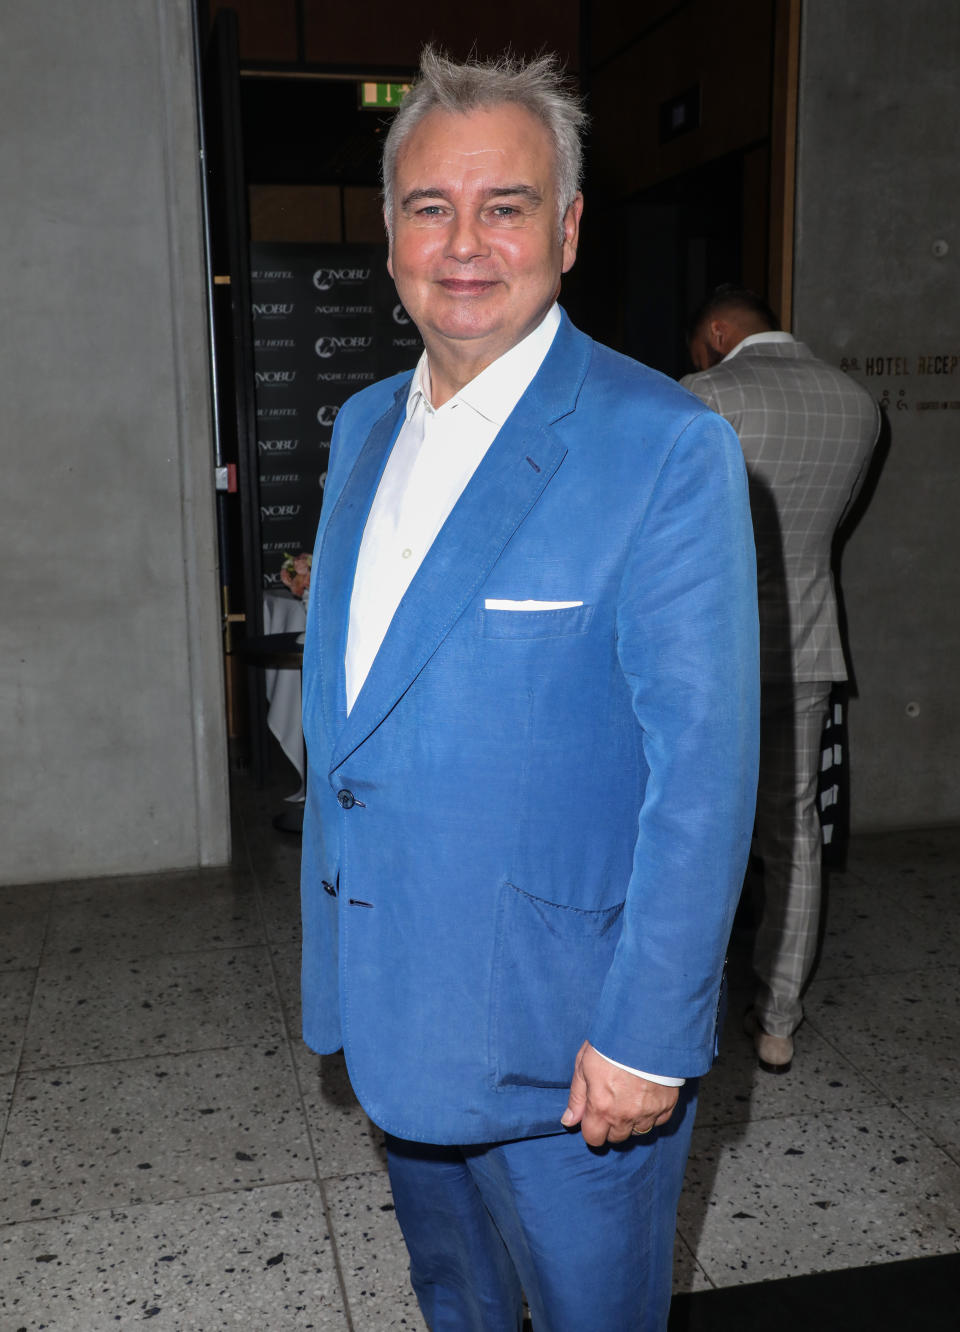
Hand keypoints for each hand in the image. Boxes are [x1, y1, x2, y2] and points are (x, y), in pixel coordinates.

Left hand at [560, 1041, 678, 1145]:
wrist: (645, 1030)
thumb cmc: (611, 1044)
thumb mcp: (583, 1065)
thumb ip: (577, 1097)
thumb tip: (569, 1121)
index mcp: (601, 1108)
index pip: (593, 1138)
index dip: (591, 1128)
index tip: (593, 1116)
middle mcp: (625, 1116)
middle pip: (616, 1138)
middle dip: (611, 1126)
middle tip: (612, 1102)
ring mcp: (648, 1113)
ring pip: (638, 1132)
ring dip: (632, 1121)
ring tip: (630, 1097)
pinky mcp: (667, 1105)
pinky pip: (658, 1121)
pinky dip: (652, 1114)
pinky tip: (646, 1096)